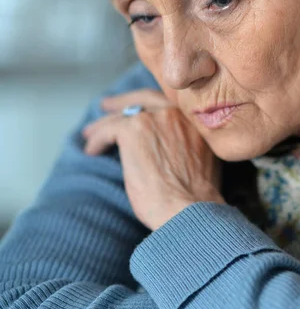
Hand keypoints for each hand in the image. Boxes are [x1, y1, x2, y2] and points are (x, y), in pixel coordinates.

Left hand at [82, 89, 224, 229]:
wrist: (189, 209)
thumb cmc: (195, 200)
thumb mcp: (199, 162)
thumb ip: (186, 147)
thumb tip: (168, 153)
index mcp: (195, 122)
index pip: (168, 105)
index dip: (149, 107)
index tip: (137, 111)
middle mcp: (177, 113)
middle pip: (144, 99)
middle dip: (124, 102)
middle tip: (107, 106)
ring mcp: (155, 119)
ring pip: (122, 115)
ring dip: (103, 125)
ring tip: (90, 133)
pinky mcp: (133, 131)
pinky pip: (108, 130)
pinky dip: (96, 140)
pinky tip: (91, 151)